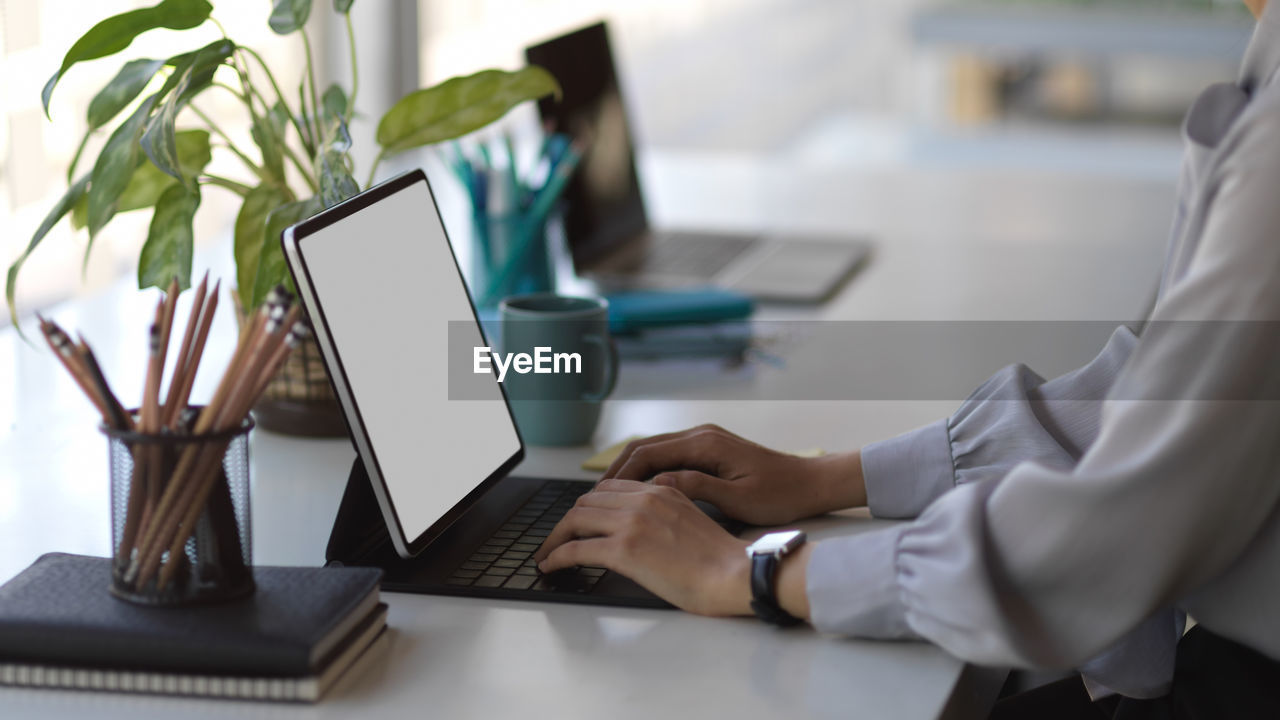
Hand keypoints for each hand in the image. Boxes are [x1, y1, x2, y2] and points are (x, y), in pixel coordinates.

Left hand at [532, 479, 752, 615]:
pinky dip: (557, 557)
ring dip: (555, 537)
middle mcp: (643, 500)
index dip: (588, 505)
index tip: (579, 521)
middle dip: (567, 521)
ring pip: (576, 520)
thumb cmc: (721, 559)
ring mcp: (632, 523)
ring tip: (547, 554)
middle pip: (587, 501)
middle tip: (557, 538)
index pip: (610, 489)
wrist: (734, 574)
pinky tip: (551, 566)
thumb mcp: (692, 519)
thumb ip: (666, 512)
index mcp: (661, 491)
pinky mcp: (624, 550)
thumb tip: (646, 528)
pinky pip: (577, 549)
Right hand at [602, 424, 865, 524]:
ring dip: (630, 469)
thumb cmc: (780, 495)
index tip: (600, 496)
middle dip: (617, 470)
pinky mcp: (709, 449)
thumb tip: (657, 484)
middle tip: (594, 497)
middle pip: (645, 447)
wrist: (810, 483)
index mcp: (705, 444)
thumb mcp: (738, 499)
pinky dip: (648, 469)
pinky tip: (639, 490)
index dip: (621, 475)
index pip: (648, 454)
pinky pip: (669, 454)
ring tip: (609, 495)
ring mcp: (705, 439)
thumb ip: (696, 487)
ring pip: (655, 449)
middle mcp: (701, 435)